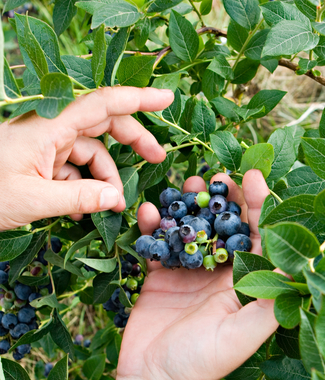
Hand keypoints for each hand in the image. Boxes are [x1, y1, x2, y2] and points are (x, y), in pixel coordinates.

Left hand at [0, 87, 173, 229]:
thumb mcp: (34, 200)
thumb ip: (79, 199)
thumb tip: (116, 200)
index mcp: (48, 127)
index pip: (101, 104)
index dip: (137, 99)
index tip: (166, 100)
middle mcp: (50, 129)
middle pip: (102, 124)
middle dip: (132, 141)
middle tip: (157, 159)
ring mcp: (46, 145)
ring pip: (90, 153)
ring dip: (104, 179)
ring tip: (111, 207)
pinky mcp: (41, 161)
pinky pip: (73, 169)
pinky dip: (83, 188)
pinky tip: (80, 211)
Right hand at [118, 170, 278, 379]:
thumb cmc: (199, 363)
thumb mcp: (239, 336)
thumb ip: (266, 304)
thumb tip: (295, 268)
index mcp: (241, 286)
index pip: (256, 237)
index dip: (258, 205)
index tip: (251, 175)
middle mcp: (218, 277)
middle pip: (224, 228)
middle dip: (222, 200)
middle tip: (215, 176)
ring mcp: (187, 275)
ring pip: (191, 231)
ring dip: (189, 207)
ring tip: (186, 186)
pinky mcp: (160, 278)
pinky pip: (158, 245)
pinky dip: (153, 228)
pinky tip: (149, 213)